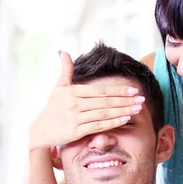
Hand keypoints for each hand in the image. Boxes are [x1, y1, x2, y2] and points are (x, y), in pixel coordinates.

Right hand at [29, 51, 144, 149]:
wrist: (41, 130)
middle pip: (105, 101)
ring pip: (104, 113)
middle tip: (142, 99)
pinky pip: (98, 126)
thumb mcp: (58, 87)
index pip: (100, 90)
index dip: (118, 90)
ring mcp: (75, 118)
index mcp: (72, 91)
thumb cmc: (52, 108)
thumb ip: (65, 70)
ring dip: (123, 111)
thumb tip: (63, 51)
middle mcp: (73, 104)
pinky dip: (113, 123)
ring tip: (137, 109)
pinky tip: (125, 119)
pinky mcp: (76, 131)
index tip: (134, 90)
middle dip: (125, 100)